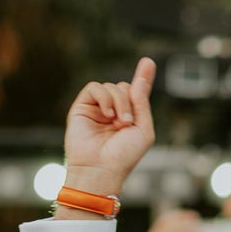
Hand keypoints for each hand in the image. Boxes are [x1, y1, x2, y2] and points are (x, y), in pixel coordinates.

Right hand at [60, 57, 156, 202]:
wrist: (101, 169)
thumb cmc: (124, 156)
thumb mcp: (143, 129)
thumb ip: (142, 102)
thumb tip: (141, 76)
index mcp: (128, 117)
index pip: (135, 93)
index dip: (142, 78)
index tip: (148, 62)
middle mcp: (113, 111)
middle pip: (124, 86)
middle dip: (130, 100)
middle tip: (128, 122)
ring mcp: (97, 109)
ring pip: (111, 86)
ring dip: (119, 101)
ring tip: (119, 123)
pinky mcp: (81, 107)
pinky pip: (94, 88)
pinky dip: (104, 97)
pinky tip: (107, 115)